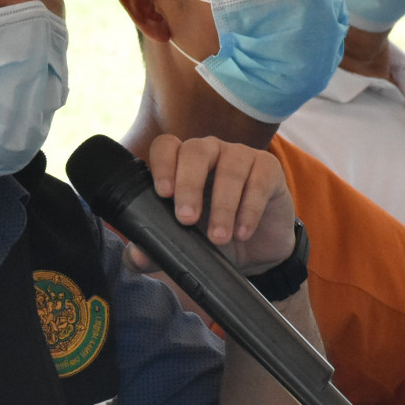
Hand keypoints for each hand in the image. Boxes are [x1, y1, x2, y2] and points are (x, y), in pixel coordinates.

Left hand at [130, 135, 297, 274]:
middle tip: (187, 220)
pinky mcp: (269, 169)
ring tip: (219, 238)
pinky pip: (259, 180)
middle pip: (195, 151)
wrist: (258, 253)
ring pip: (230, 167)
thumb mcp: (185, 246)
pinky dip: (250, 208)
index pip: (166, 147)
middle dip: (188, 185)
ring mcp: (240, 156)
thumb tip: (136, 257)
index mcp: (181, 163)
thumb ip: (157, 250)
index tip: (162, 194)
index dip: (162, 164)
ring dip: (222, 205)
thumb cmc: (214, 239)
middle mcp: (210, 152)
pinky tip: (243, 232)